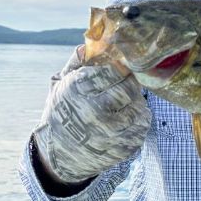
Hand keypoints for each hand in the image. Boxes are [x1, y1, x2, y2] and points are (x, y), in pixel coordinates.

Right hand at [34, 46, 150, 183]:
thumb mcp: (60, 85)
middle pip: (129, 89)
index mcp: (78, 90)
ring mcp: (109, 133)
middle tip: (127, 86)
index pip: (113, 71)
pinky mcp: (122, 149)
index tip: (120, 70)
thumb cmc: (61, 114)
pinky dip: (138, 122)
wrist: (59, 156)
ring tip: (126, 104)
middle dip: (130, 85)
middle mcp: (94, 111)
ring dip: (136, 104)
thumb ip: (76, 64)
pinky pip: (141, 129)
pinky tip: (128, 121)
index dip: (120, 69)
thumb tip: (88, 44)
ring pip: (139, 109)